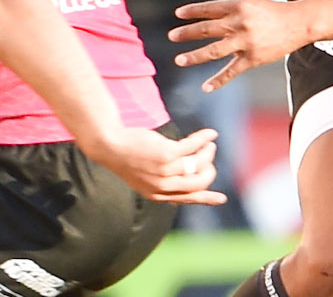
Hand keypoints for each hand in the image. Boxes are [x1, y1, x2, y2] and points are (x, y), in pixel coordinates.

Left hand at [83, 126, 224, 204]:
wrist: (110, 145)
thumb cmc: (128, 159)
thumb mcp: (144, 179)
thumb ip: (162, 188)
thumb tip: (177, 199)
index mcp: (159, 194)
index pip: (189, 199)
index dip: (207, 198)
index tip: (221, 199)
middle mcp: (163, 186)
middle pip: (199, 182)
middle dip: (209, 170)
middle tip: (209, 156)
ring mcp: (165, 170)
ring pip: (198, 164)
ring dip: (208, 152)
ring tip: (208, 144)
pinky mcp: (166, 153)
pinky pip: (193, 147)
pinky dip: (204, 139)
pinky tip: (210, 134)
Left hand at [170, 0, 307, 91]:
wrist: (298, 24)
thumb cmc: (273, 12)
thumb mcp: (251, 3)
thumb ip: (230, 10)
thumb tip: (208, 16)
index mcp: (239, 6)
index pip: (210, 9)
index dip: (193, 11)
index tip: (178, 14)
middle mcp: (240, 23)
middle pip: (207, 29)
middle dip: (187, 33)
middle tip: (172, 36)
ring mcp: (245, 42)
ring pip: (214, 51)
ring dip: (195, 56)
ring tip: (179, 60)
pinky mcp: (253, 58)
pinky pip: (232, 71)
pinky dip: (218, 80)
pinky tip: (205, 87)